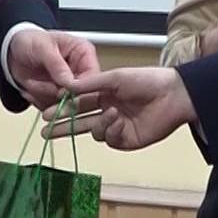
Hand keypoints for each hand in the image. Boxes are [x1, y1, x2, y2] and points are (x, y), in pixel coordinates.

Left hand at [6, 29, 99, 109]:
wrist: (12, 51)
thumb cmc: (30, 41)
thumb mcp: (42, 47)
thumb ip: (57, 65)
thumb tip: (70, 82)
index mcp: (84, 53)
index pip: (93, 77)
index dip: (79, 88)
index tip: (61, 91)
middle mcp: (81, 71)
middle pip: (82, 95)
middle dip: (57, 95)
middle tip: (39, 88)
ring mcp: (70, 86)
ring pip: (66, 104)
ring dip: (44, 96)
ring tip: (31, 83)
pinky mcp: (59, 97)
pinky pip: (54, 108)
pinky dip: (39, 101)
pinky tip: (31, 88)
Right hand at [40, 67, 195, 149]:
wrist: (172, 95)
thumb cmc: (146, 80)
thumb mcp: (115, 77)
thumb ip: (90, 84)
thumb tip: (67, 86)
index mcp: (103, 94)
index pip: (77, 103)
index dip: (61, 108)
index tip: (45, 113)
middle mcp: (107, 110)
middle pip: (79, 122)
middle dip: (62, 126)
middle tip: (45, 131)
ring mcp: (116, 127)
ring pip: (93, 131)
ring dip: (98, 123)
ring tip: (112, 113)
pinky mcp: (126, 140)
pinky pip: (109, 139)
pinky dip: (111, 129)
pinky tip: (119, 120)